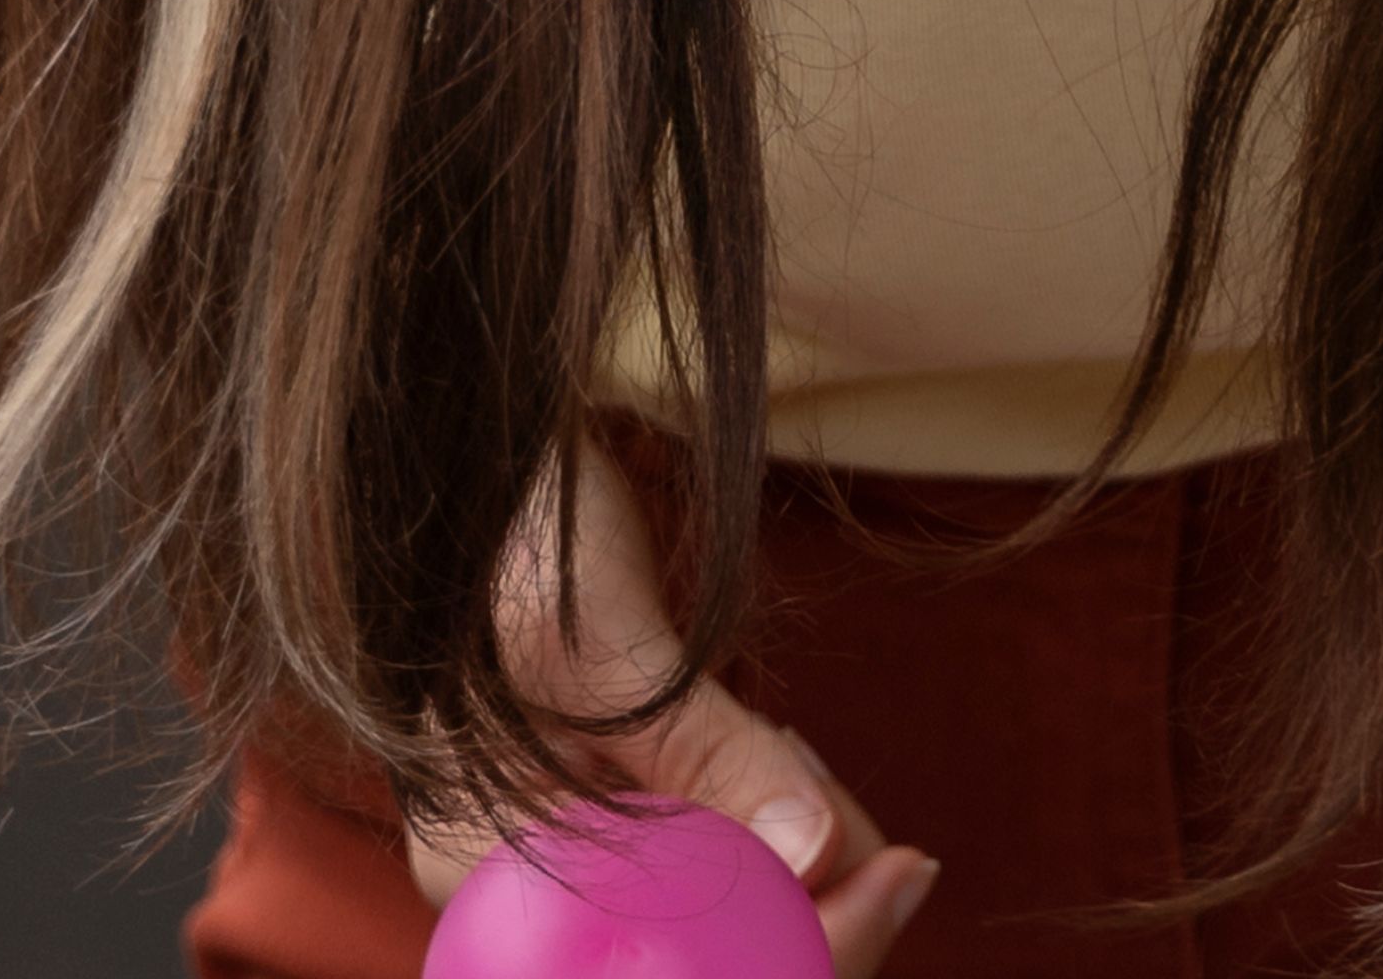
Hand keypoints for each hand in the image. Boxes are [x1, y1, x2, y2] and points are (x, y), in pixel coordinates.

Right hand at [403, 441, 939, 976]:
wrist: (477, 455)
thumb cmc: (509, 526)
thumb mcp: (597, 635)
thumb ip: (703, 752)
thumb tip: (814, 853)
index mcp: (496, 873)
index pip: (675, 963)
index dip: (806, 939)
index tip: (904, 872)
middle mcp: (524, 888)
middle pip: (709, 949)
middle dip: (806, 886)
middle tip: (842, 793)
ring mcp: (568, 854)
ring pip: (724, 908)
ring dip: (792, 849)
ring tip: (787, 748)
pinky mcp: (608, 819)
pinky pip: (712, 864)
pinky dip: (764, 823)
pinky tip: (764, 756)